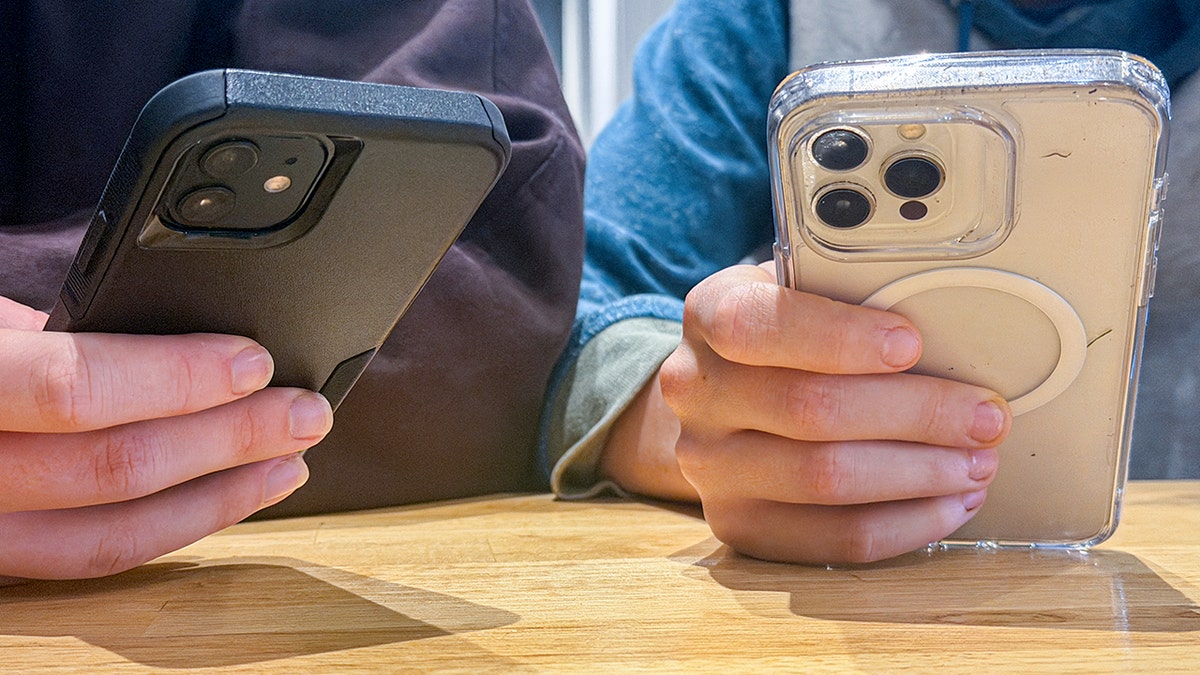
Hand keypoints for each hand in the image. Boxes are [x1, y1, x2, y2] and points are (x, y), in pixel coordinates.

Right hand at [0, 297, 331, 581]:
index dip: (176, 378)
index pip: (72, 389)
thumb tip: (175, 339)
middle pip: (113, 467)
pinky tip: (225, 499)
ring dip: (220, 498)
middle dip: (230, 439)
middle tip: (306, 413)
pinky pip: (89, 559)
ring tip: (287, 463)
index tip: (256, 362)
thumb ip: (54, 334)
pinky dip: (171, 530)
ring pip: (110, 533)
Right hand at [601, 263, 1010, 563]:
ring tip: (977, 461)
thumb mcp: (803, 287)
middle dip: (916, 414)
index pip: (760, 326)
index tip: (912, 344)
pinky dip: (905, 524)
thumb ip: (853, 291)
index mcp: (710, 314)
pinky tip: (947, 502)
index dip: (840, 338)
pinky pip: (831, 538)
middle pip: (811, 409)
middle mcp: (695, 391)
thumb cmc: (789, 335)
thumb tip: (955, 319)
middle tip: (985, 415)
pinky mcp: (737, 523)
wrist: (723, 398)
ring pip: (826, 478)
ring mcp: (709, 465)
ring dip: (920, 473)